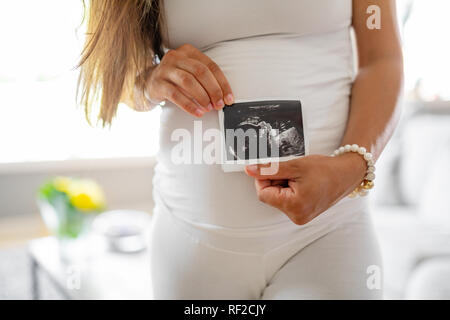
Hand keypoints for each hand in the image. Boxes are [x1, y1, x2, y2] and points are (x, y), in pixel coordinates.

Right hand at [144, 43, 233, 116]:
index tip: (229, 98)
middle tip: (220, 104)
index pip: (211, 66)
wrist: (148, 83)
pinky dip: (189, 105)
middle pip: (200, 72)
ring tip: (209, 108)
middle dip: (213, 90)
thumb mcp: (190, 73)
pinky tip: (198, 112)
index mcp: (188, 51)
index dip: (222, 83)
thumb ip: (205, 80)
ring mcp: (165, 69)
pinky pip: (175, 94)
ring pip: (188, 81)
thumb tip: (224, 97)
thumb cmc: (175, 79)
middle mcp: (176, 56)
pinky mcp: (157, 83)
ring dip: (202, 96)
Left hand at [244, 153, 366, 224]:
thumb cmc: (325, 170)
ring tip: (300, 178)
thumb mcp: (294, 166)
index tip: (275, 169)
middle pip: (270, 197)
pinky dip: (290, 190)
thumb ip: (269, 170)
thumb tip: (249, 170)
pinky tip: (303, 183)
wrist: (347, 174)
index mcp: (294, 206)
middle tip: (292, 172)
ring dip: (283, 185)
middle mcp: (297, 216)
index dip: (265, 179)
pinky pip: (287, 202)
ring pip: (278, 199)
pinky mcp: (304, 214)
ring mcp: (301, 217)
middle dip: (276, 182)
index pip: (263, 194)